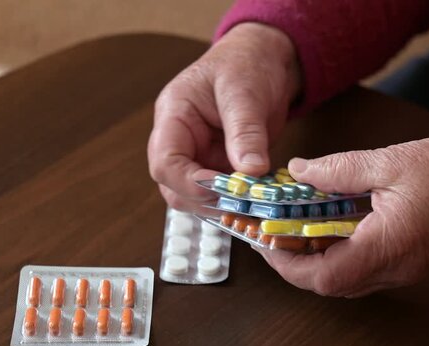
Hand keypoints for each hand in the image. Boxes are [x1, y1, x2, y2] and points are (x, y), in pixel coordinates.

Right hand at [148, 23, 300, 210]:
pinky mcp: (220, 165)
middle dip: (205, 199)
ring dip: (222, 204)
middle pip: (174, 186)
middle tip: (241, 202)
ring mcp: (199, 156)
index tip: (222, 188)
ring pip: (196, 196)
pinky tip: (257, 202)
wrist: (264, 59)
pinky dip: (237, 201)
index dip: (188, 182)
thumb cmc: (246, 63)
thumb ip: (245, 132)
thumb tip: (250, 172)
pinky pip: (221, 193)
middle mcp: (180, 141)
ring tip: (252, 203)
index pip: (164, 162)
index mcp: (174, 116)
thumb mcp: (246, 93)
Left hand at [258, 138, 428, 297]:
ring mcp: (402, 270)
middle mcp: (394, 267)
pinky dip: (336, 256)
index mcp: (388, 244)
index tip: (267, 243)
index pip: (325, 277)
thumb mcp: (388, 161)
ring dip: (314, 261)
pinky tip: (326, 230)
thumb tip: (300, 171)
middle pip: (330, 284)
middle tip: (274, 235)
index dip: (287, 265)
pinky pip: (362, 271)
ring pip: (345, 281)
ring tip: (294, 232)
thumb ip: (338, 169)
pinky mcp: (406, 264)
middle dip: (294, 263)